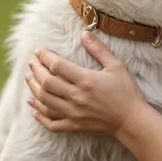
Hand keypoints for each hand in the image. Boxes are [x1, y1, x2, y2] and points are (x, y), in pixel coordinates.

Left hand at [25, 31, 145, 135]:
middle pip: (46, 83)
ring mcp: (73, 113)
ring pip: (44, 101)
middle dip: (36, 70)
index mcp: (86, 80)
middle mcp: (76, 97)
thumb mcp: (116, 66)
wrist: (131, 119)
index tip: (40, 51)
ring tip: (29, 77)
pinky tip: (34, 106)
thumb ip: (99, 49)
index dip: (45, 57)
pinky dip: (39, 115)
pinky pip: (51, 122)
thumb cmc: (126, 90)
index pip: (57, 66)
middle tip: (32, 62)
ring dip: (34, 88)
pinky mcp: (73, 125)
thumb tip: (84, 34)